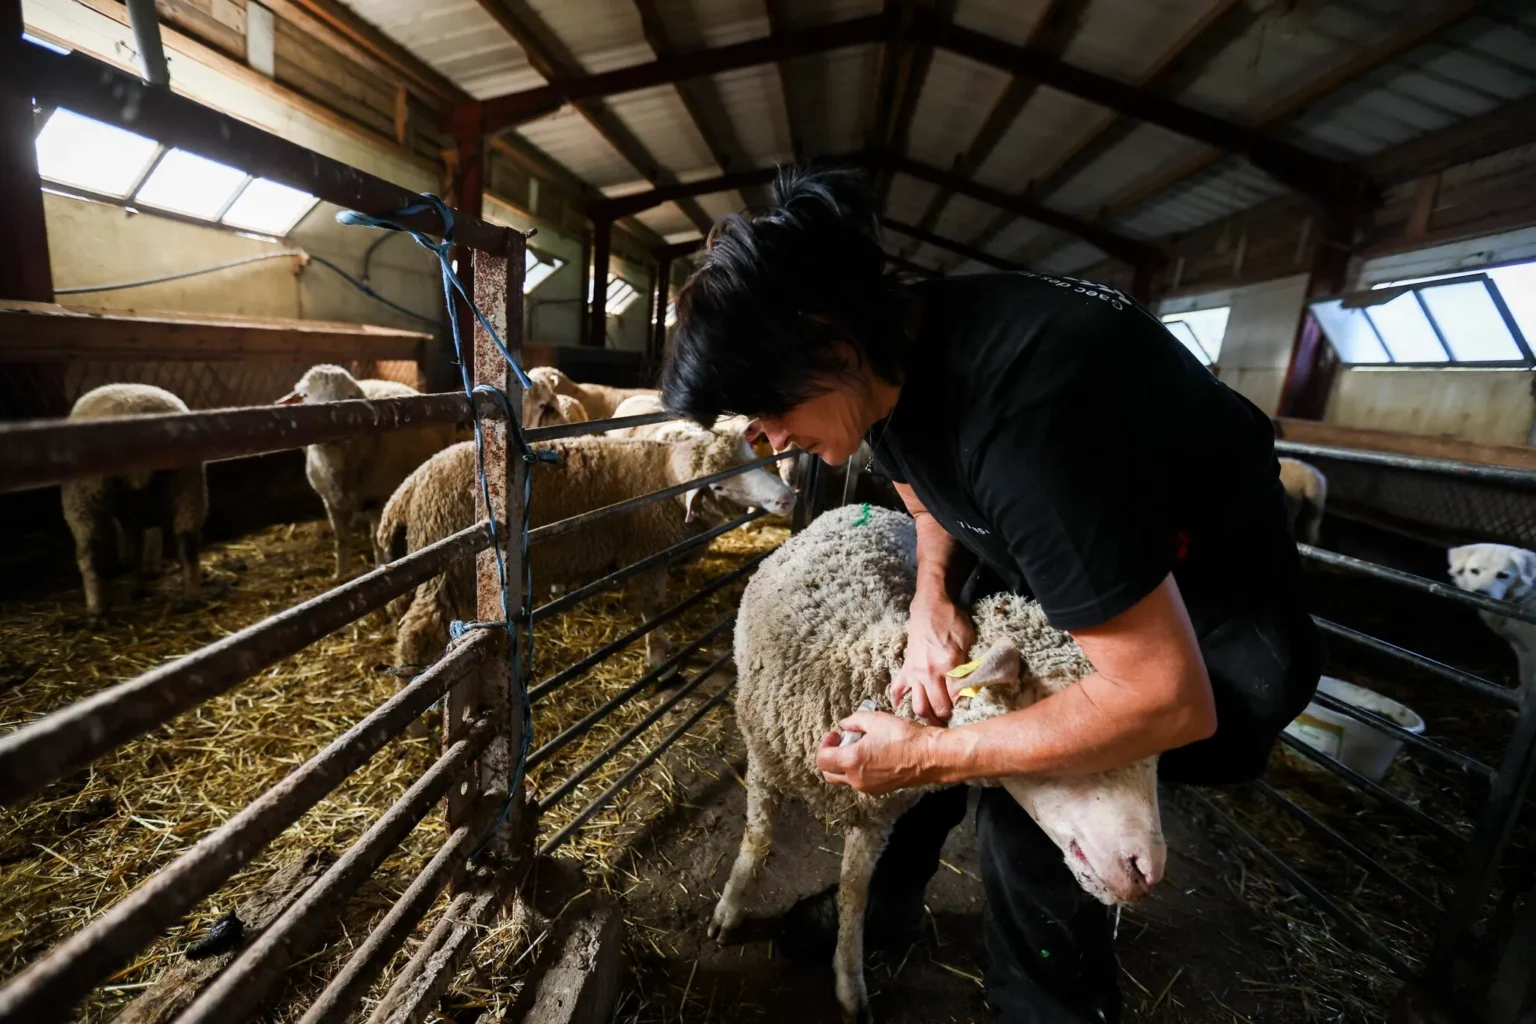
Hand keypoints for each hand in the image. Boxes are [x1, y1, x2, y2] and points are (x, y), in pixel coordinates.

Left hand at [816, 712, 939, 795]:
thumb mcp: (875, 719)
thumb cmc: (904, 737)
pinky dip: (859, 771)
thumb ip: (853, 721)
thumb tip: (844, 725)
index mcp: (851, 761)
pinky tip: (873, 756)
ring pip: (845, 779)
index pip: (822, 759)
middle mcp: (856, 779)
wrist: (930, 756)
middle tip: (843, 741)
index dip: (825, 744)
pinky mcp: (881, 790)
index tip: (836, 734)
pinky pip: (861, 782)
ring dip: (844, 764)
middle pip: (829, 774)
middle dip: (830, 757)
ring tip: (860, 747)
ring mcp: (869, 787)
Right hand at [890, 591, 974, 722]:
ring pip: (917, 705)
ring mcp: (914, 672)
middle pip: (935, 707)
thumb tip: (969, 688)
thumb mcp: (968, 641)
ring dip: (926, 716)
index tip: (967, 713)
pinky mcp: (905, 668)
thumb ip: (968, 666)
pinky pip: (897, 689)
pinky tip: (902, 708)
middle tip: (952, 722)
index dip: (962, 709)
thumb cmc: (952, 621)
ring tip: (934, 721)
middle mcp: (929, 673)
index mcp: (948, 666)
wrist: (930, 605)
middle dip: (945, 718)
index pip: (955, 699)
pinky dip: (898, 701)